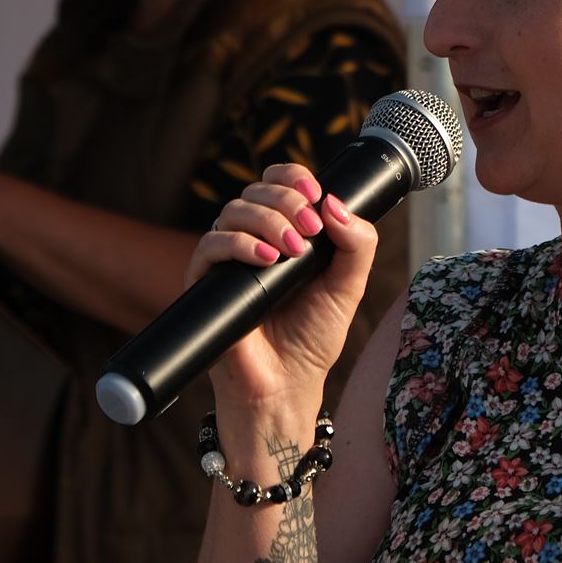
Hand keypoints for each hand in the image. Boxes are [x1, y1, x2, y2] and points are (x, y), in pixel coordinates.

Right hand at [189, 163, 379, 405]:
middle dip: (287, 201)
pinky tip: (266, 259)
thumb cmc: (314, 337)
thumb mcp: (348, 286)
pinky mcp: (205, 281)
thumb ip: (356, 244)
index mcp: (286, 232)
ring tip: (292, 251)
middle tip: (310, 230)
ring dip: (267, 221)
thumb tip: (337, 203)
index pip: (280, 183)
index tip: (315, 192)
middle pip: (257, 191)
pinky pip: (211, 244)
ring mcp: (227, 258)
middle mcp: (253, 239)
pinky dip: (239, 244)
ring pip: (233, 210)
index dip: (293, 177)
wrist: (286, 384)